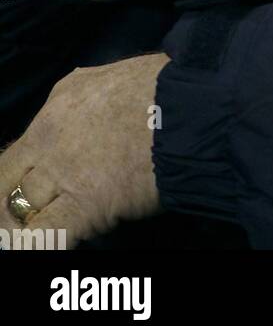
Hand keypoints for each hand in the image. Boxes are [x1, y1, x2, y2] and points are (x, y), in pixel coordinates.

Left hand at [0, 53, 166, 247]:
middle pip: (5, 179)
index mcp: (63, 96)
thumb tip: (92, 126)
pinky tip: (55, 246)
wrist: (200, 103)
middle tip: (21, 223)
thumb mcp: (121, 79)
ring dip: (27, 227)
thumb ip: (94, 103)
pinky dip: (43, 245)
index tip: (30, 192)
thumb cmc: (175, 87)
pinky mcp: (83, 203)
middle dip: (9, 205)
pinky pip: (44, 238)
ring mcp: (62, 169)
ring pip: (18, 211)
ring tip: (46, 232)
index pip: (21, 147)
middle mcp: (50, 131)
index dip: (22, 175)